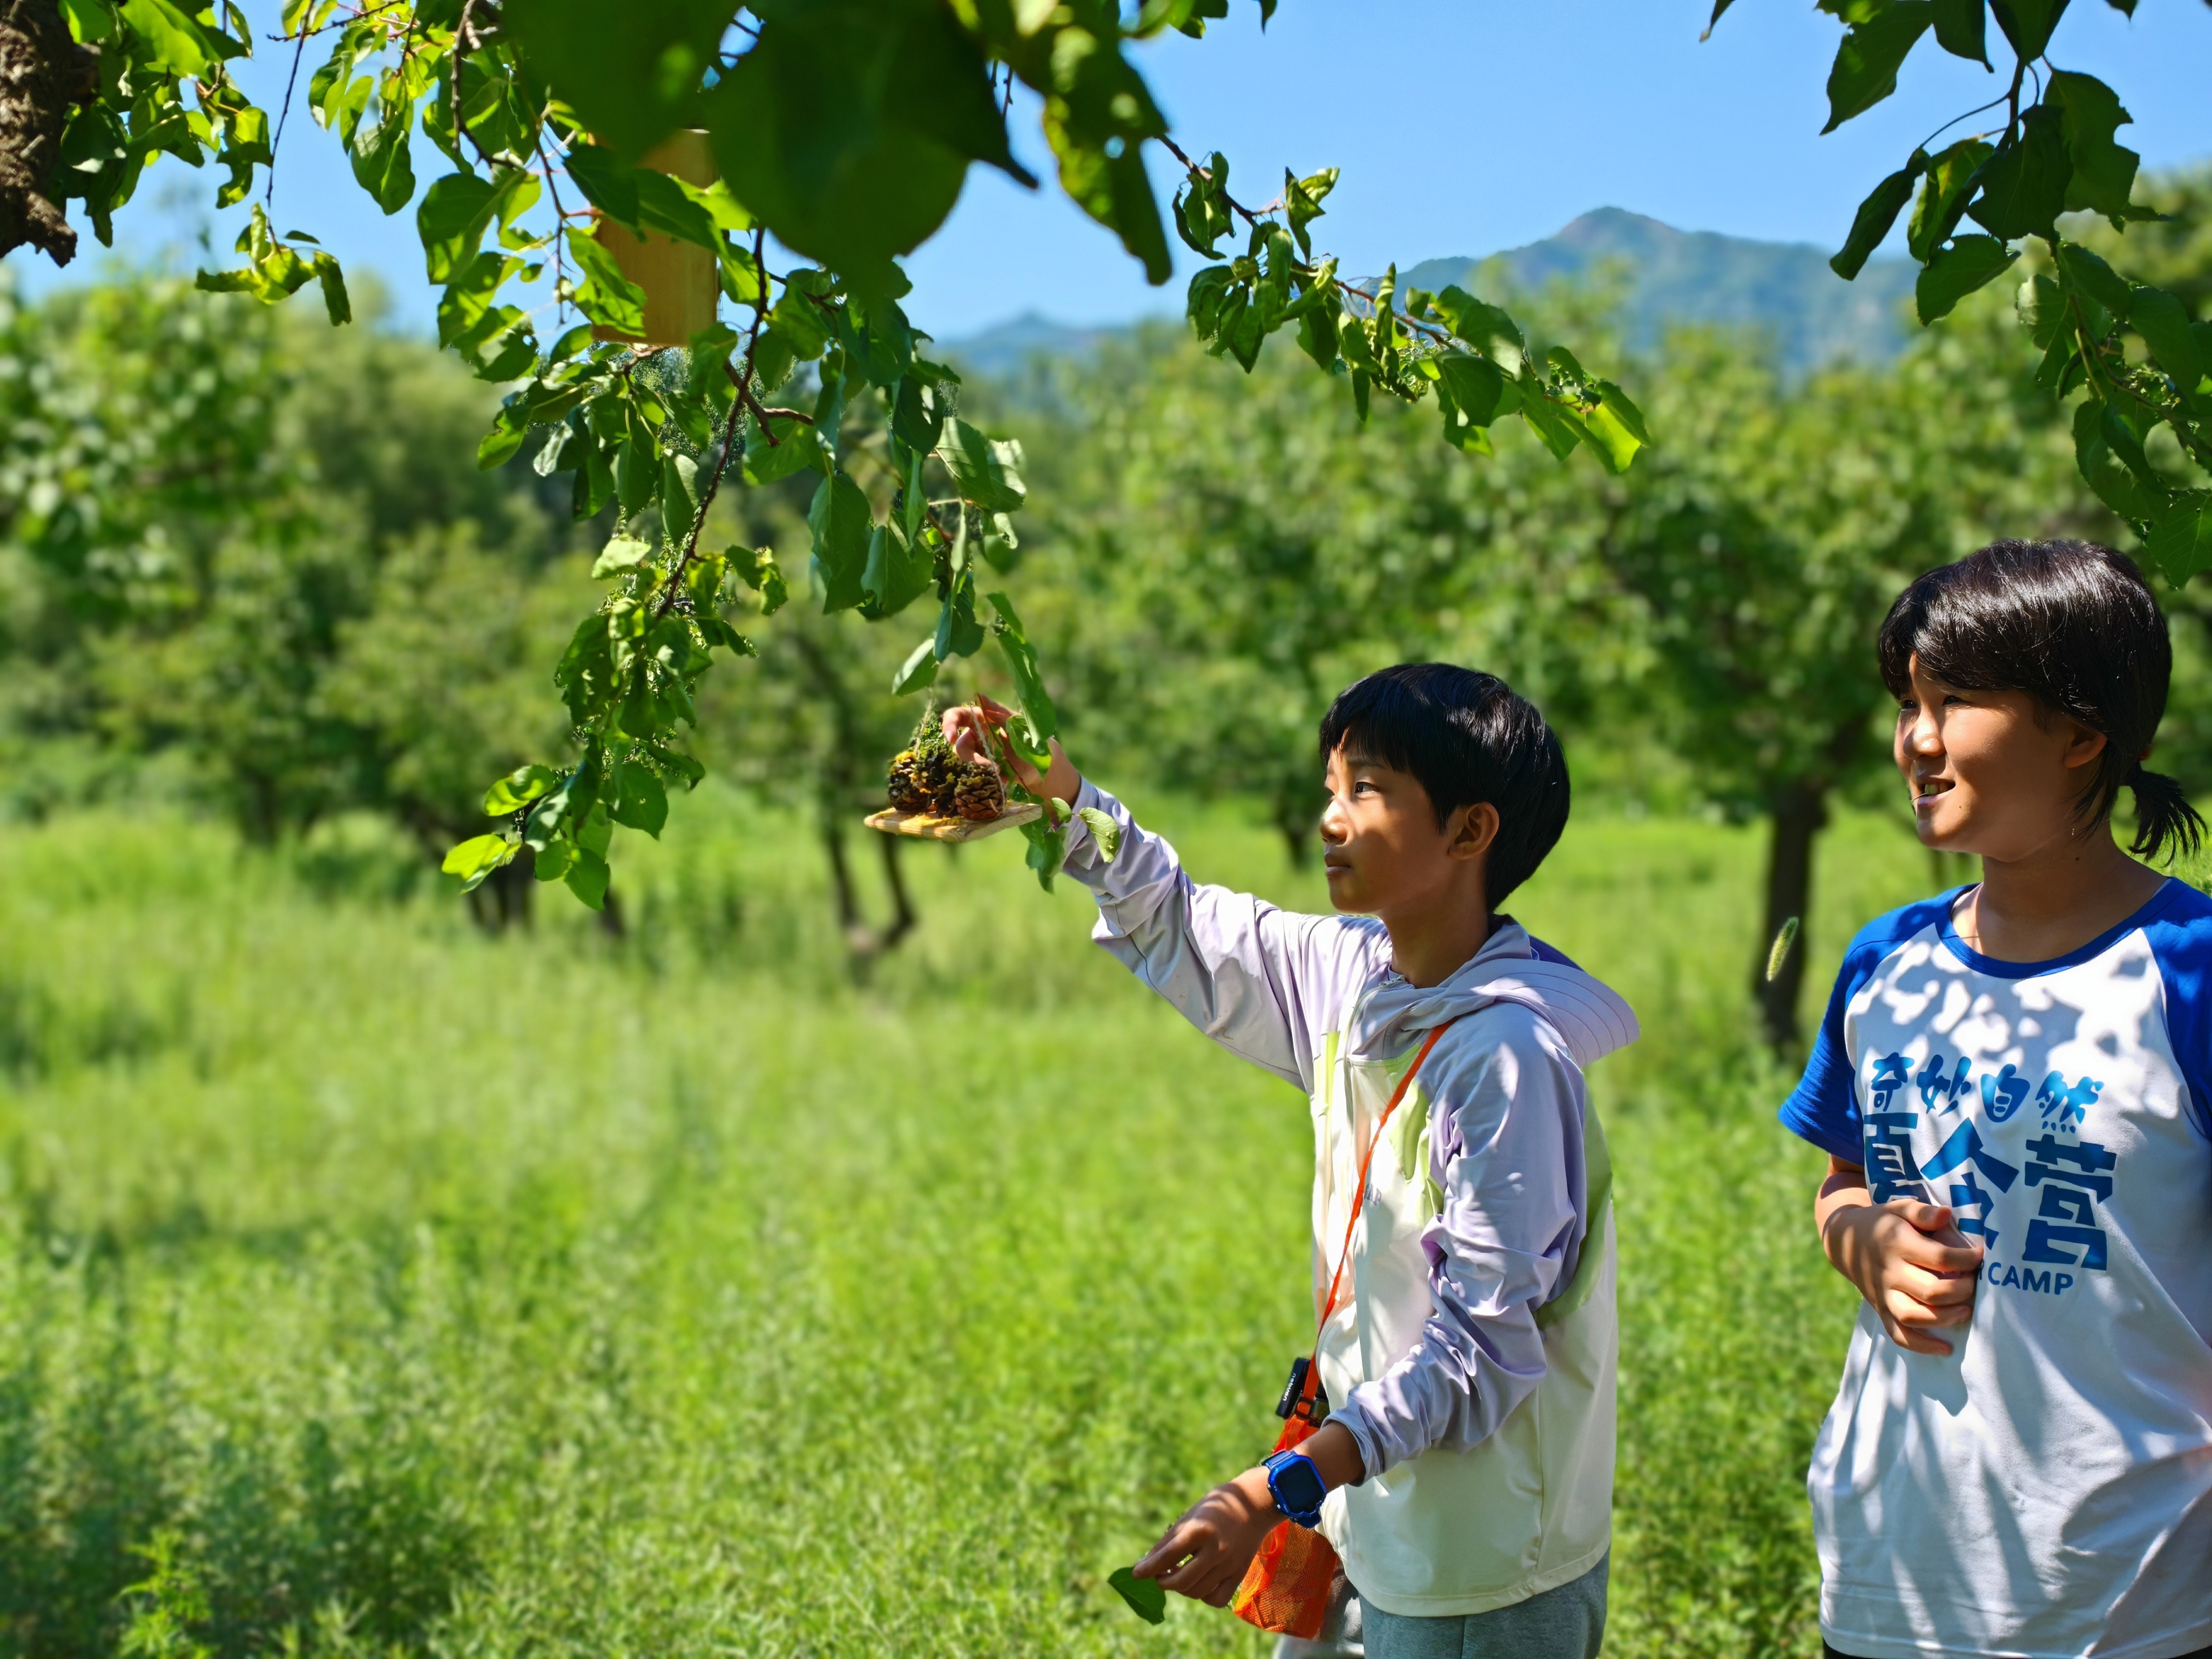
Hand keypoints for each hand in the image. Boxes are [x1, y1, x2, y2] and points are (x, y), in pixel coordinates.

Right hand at [943, 693, 1080, 805]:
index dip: (949, 724)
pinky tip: (1004, 780)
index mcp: (983, 719)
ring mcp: (980, 755)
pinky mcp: (984, 772)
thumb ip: (999, 712)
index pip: (958, 716)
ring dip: (979, 767)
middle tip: (987, 764)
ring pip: (966, 761)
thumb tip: (980, 696)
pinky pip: (976, 775)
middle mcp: (978, 737)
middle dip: (968, 755)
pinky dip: (988, 778)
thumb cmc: (1033, 739)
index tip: (950, 737)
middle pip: (959, 743)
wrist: (1045, 768)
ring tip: (1000, 771)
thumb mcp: (1018, 724)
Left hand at [1130, 1466, 1279, 1608]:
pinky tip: (1198, 1584)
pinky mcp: (1239, 1574)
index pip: (1168, 1556)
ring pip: (1197, 1592)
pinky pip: (1217, 1599)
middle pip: (1181, 1581)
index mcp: (1200, 1530)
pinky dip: (1203, 1596)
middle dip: (1163, 1582)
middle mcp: (1216, 1549)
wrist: (1253, 1505)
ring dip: (1181, 1588)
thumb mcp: (1188, 1517)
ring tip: (1178, 1575)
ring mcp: (1229, 1564)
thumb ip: (1168, 1542)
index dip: (1148, 1568)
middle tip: (1159, 1576)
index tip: (1136, 1574)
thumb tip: (1145, 1565)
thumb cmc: (1214, 1508)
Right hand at [1819, 1167, 1982, 1354]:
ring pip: (1915, 1316)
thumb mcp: (1899, 1208)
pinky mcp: (1881, 1310)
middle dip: (1962, 1290)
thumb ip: (1923, 1211)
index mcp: (1897, 1244)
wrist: (1845, 1242)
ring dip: (1946, 1318)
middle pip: (1931, 1291)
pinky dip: (1922, 1346)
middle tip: (1974, 1284)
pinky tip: (1946, 1347)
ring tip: (1966, 1310)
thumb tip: (1947, 1214)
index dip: (1966, 1259)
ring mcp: (1883, 1295)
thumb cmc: (1883, 1223)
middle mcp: (1889, 1272)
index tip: (1979, 1256)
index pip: (1940, 1258)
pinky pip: (1899, 1335)